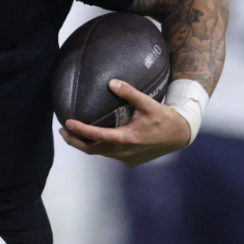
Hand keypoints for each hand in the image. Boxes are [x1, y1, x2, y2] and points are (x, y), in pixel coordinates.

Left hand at [58, 79, 190, 167]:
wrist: (180, 135)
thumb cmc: (164, 118)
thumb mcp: (149, 103)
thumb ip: (130, 93)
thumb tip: (111, 82)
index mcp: (127, 138)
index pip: (97, 135)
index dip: (80, 130)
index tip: (67, 123)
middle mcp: (125, 152)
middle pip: (92, 149)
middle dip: (75, 141)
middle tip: (63, 130)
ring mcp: (127, 159)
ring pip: (101, 153)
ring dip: (87, 145)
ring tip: (74, 133)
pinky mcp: (131, 162)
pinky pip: (111, 155)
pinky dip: (101, 147)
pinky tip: (96, 139)